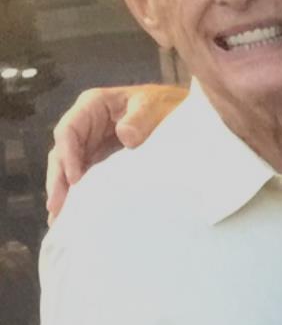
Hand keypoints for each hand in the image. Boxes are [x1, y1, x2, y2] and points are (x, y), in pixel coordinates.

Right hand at [47, 83, 187, 218]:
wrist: (182, 117)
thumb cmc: (164, 105)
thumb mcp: (153, 107)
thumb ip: (140, 119)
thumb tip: (126, 136)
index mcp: (92, 105)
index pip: (69, 131)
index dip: (68, 155)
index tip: (75, 180)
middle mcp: (86, 125)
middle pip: (63, 153)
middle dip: (58, 180)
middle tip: (56, 207)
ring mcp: (91, 144)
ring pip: (69, 168)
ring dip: (64, 192)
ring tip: (59, 219)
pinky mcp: (100, 161)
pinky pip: (84, 177)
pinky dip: (79, 195)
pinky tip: (75, 215)